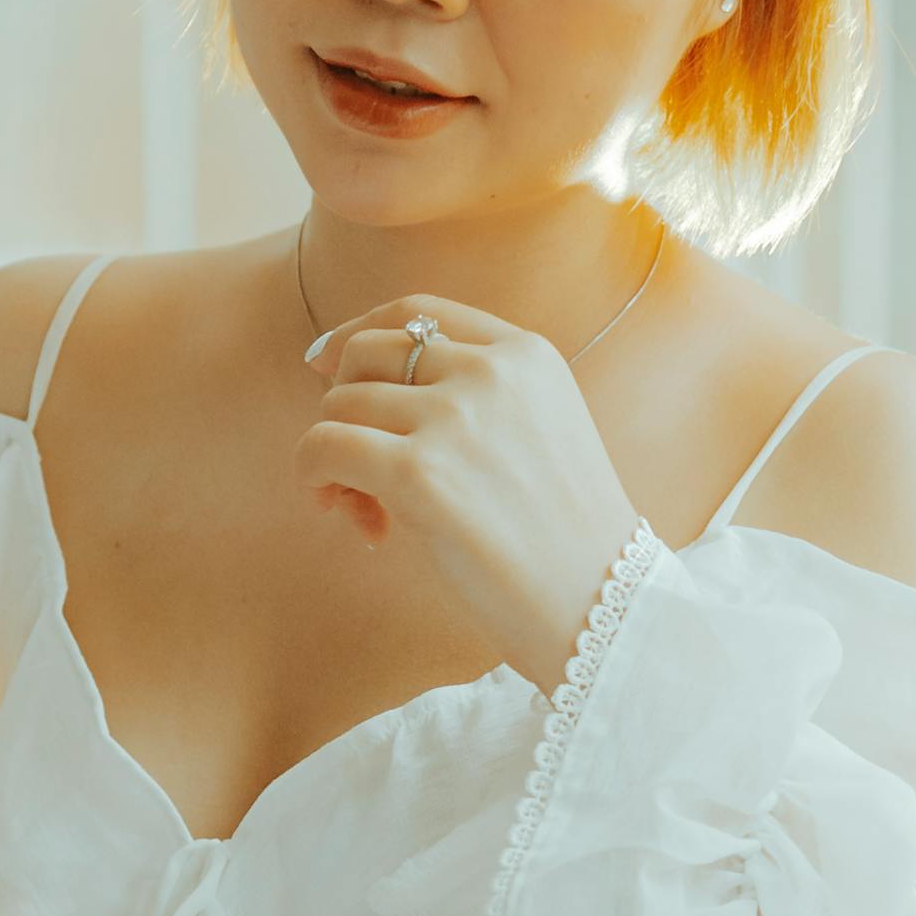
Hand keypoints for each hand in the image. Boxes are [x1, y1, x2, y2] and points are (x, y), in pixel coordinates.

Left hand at [299, 294, 647, 682]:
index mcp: (527, 353)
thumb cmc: (566, 538)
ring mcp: (455, 418)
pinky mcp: (419, 472)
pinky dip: (315, 478)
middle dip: (345, 405)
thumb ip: (478, 396)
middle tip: (358, 469)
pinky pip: (322, 447)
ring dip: (334, 457)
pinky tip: (350, 515)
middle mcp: (491, 371)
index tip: (327, 364)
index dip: (357, 332)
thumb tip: (358, 384)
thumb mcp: (543, 429)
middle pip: (367, 353)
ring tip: (368, 511)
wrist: (600, 604)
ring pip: (339, 404)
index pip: (417, 310)